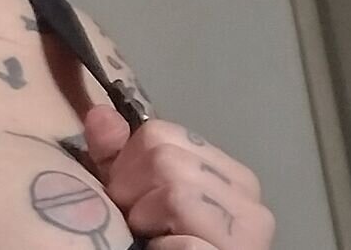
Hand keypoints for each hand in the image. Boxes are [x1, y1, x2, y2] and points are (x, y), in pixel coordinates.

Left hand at [84, 108, 273, 249]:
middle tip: (142, 224)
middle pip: (164, 159)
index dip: (128, 166)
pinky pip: (184, 243)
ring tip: (156, 239)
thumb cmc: (153, 243)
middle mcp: (249, 199)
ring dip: (148, 221)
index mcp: (228, 175)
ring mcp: (251, 232)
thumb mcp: (130, 196)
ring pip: (176, 192)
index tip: (132, 199)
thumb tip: (99, 114)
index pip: (158, 134)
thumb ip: (116, 157)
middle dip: (135, 194)